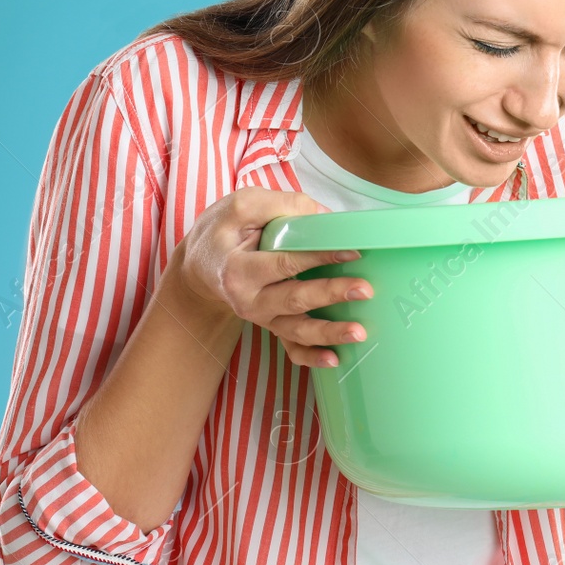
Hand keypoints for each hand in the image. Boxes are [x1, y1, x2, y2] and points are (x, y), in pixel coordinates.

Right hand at [174, 186, 372, 367]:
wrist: (199, 265)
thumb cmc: (222, 232)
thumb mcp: (242, 205)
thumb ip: (282, 205)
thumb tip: (325, 216)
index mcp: (239, 269)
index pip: (284, 262)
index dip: (319, 256)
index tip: (352, 251)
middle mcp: (248, 299)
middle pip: (294, 300)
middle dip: (331, 295)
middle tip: (364, 289)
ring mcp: (260, 316)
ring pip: (296, 330)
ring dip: (328, 333)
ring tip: (359, 333)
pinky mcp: (270, 324)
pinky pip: (289, 347)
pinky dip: (311, 357)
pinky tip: (334, 359)